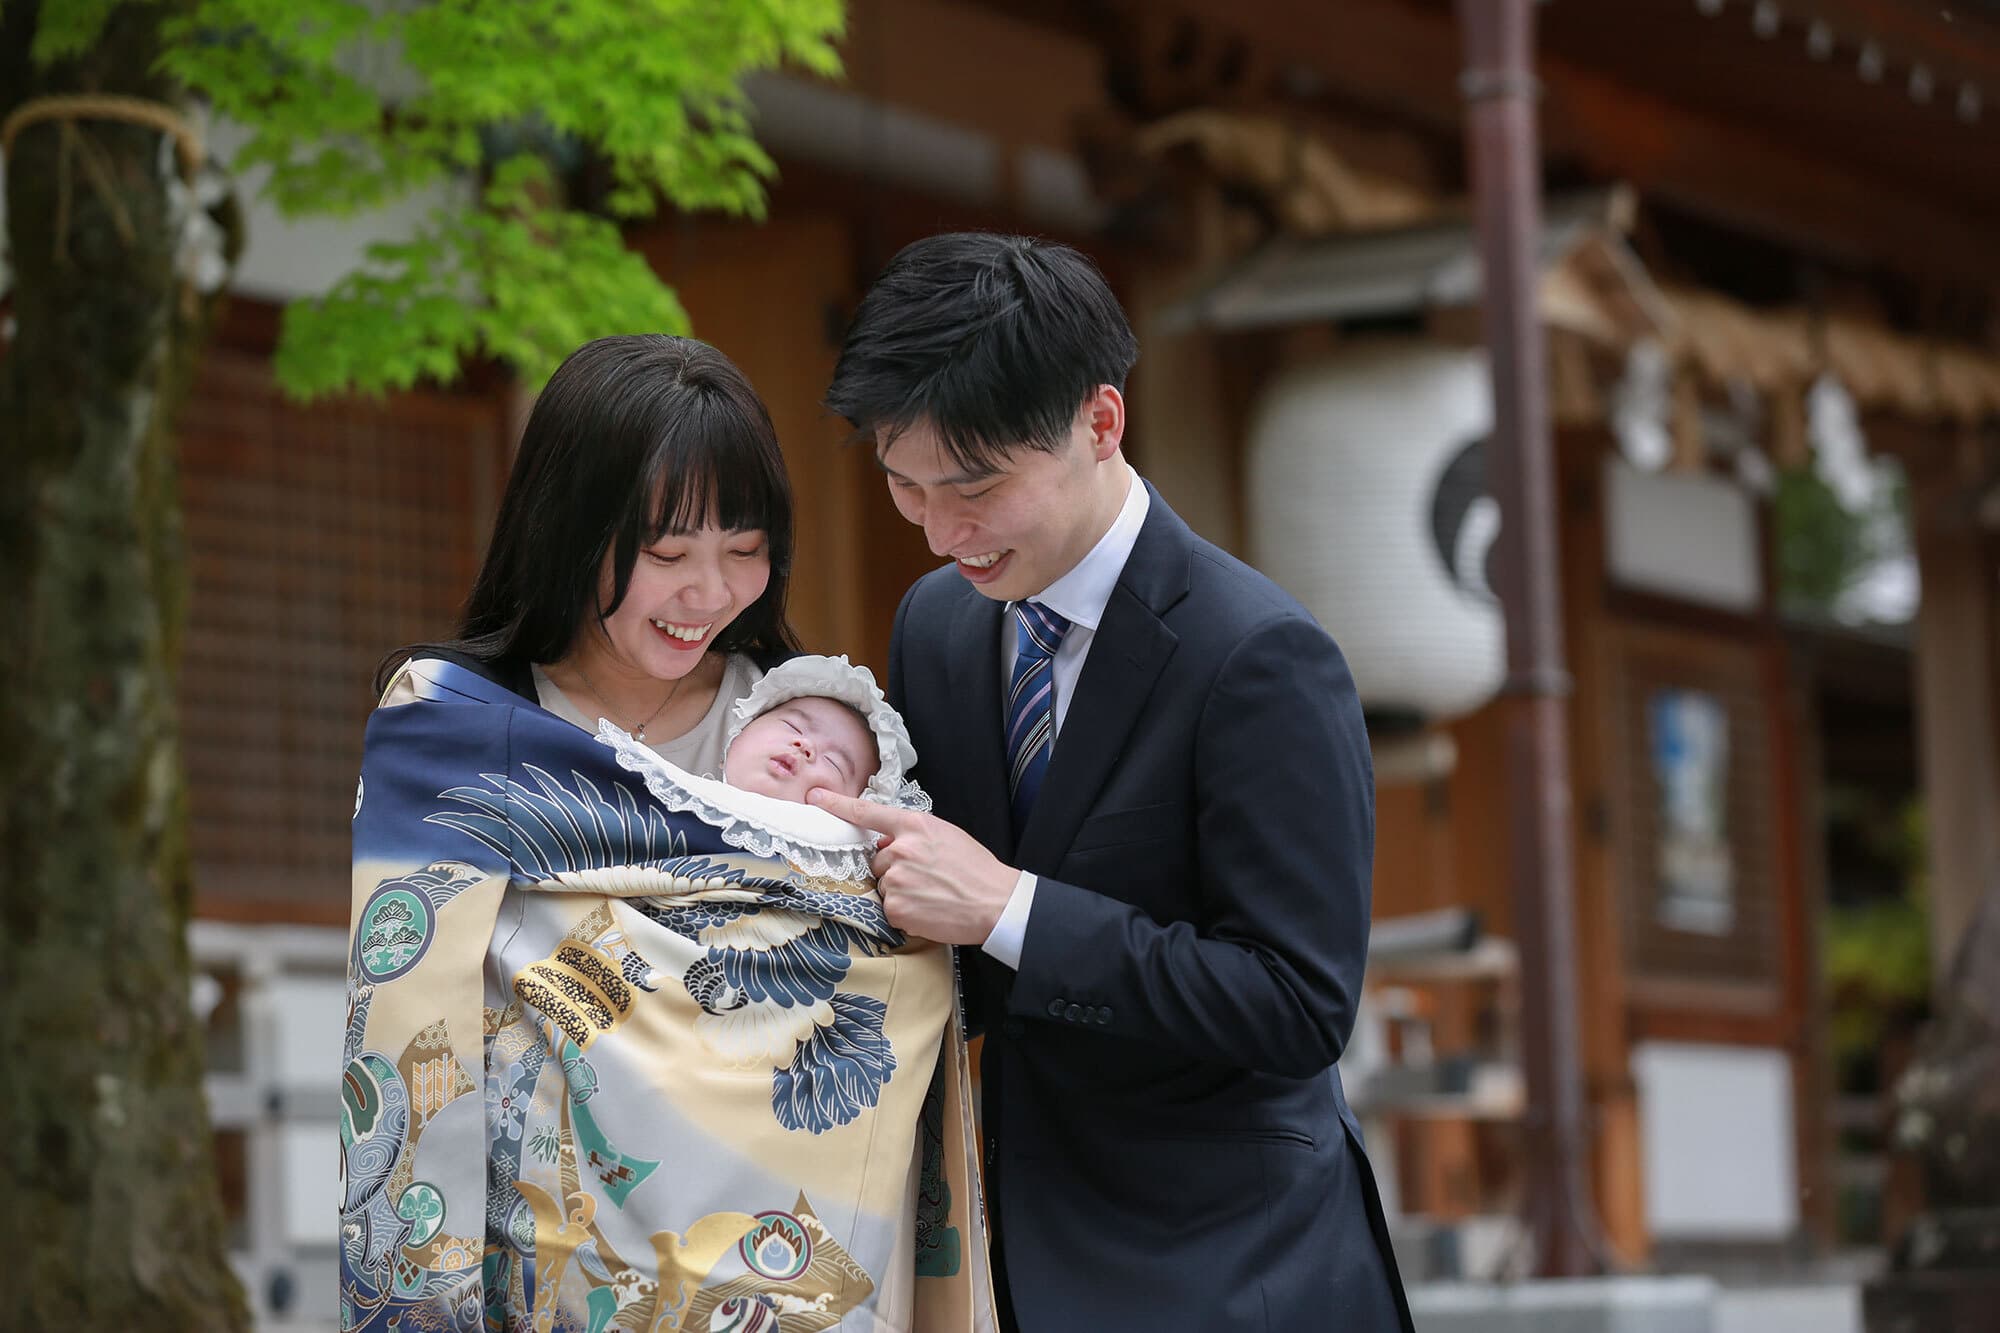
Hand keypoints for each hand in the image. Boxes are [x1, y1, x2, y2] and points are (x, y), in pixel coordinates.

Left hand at [807, 788, 1018, 944]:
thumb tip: (886, 845)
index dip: (837, 804)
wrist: (995, 903)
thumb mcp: (946, 836)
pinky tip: (928, 910)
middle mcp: (900, 850)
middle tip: (926, 878)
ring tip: (931, 895)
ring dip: (900, 891)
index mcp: (914, 825)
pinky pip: (888, 908)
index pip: (867, 812)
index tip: (815, 797)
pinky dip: (904, 912)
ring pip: (883, 885)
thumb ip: (913, 835)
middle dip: (894, 869)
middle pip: (877, 860)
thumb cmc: (975, 869)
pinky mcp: (896, 908)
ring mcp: (896, 880)